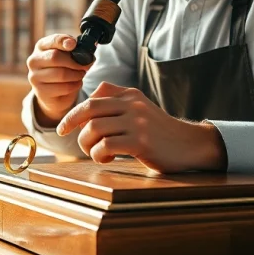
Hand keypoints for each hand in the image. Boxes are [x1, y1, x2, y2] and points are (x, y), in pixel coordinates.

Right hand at [26, 34, 91, 126]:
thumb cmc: (62, 68)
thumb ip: (75, 51)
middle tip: (85, 66)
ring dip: (76, 75)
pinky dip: (75, 85)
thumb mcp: (67, 56)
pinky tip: (76, 83)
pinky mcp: (41, 92)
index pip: (52, 40)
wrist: (54, 92)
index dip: (63, 41)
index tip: (74, 44)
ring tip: (81, 74)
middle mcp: (34, 60)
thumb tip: (87, 54)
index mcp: (41, 46)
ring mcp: (35, 77)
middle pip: (55, 57)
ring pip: (61, 74)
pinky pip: (64, 87)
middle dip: (74, 62)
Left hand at [55, 82, 226, 173]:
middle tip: (63, 133)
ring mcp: (137, 123)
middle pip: (90, 109)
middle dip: (70, 121)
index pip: (95, 96)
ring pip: (94, 128)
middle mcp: (132, 105)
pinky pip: (106, 146)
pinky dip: (98, 155)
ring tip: (95, 152)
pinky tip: (106, 159)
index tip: (66, 124)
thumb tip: (89, 102)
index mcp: (131, 95)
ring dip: (86, 144)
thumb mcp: (140, 108)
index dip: (75, 110)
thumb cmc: (160, 131)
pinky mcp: (140, 142)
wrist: (190, 145)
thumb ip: (118, 101)